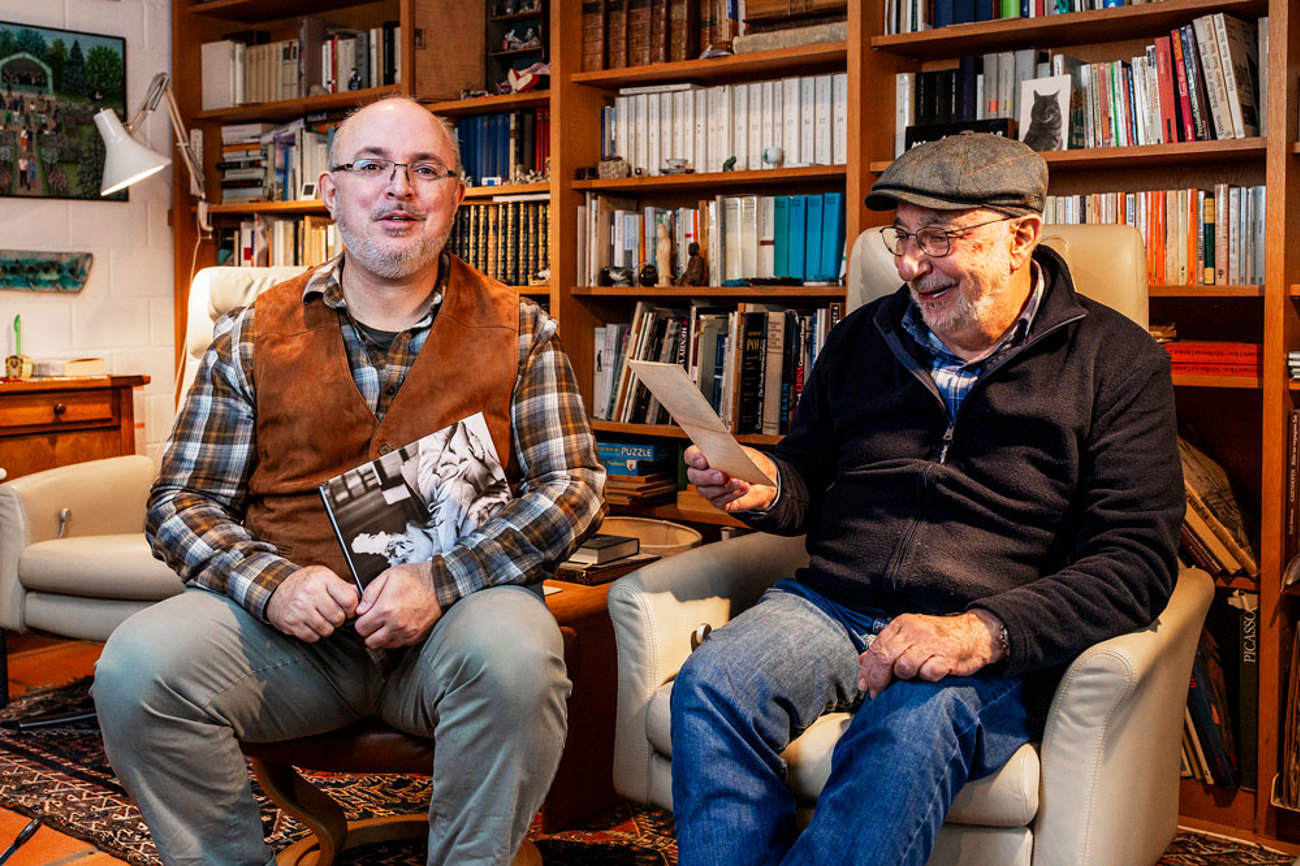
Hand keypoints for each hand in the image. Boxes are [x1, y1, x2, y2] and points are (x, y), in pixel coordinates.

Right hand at [266, 565, 358, 642]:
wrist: (275, 589)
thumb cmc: (304, 583)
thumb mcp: (324, 577)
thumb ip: (344, 587)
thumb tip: (363, 597)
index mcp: (322, 579)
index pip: (349, 600)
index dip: (352, 608)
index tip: (348, 609)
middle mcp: (310, 593)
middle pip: (339, 617)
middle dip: (339, 618)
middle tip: (332, 613)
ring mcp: (300, 609)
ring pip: (327, 629)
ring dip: (328, 627)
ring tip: (321, 618)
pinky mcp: (291, 623)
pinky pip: (313, 637)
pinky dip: (315, 633)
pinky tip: (311, 623)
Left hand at [354, 562, 443, 648]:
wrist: (441, 584)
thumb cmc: (416, 578)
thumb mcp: (389, 575)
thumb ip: (370, 593)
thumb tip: (360, 610)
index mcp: (386, 609)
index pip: (361, 628)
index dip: (361, 621)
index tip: (366, 615)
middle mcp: (396, 625)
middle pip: (370, 641)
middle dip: (369, 631)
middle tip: (374, 620)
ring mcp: (407, 633)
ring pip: (383, 645)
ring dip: (381, 636)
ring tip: (386, 622)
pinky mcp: (416, 637)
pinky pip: (398, 644)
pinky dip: (395, 637)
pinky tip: (397, 625)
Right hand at [683, 445, 777, 513]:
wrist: (763, 482)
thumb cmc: (751, 464)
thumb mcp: (745, 453)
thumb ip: (733, 454)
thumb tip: (726, 457)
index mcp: (706, 456)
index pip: (690, 456)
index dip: (694, 458)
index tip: (704, 461)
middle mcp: (703, 473)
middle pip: (694, 476)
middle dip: (708, 476)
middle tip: (722, 475)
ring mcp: (709, 489)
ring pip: (706, 491)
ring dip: (724, 487)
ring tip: (740, 482)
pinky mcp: (719, 502)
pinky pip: (720, 501)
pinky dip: (733, 494)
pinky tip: (743, 488)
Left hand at [857, 610, 1005, 698]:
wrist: (976, 634)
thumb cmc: (939, 639)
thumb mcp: (911, 636)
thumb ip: (886, 647)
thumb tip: (861, 662)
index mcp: (902, 624)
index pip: (875, 648)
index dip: (867, 670)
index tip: (865, 686)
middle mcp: (914, 630)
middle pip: (884, 658)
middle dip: (878, 680)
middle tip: (878, 694)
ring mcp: (931, 642)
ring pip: (904, 667)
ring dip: (904, 678)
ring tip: (912, 678)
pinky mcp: (948, 656)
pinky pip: (928, 673)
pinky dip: (926, 678)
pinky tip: (929, 675)